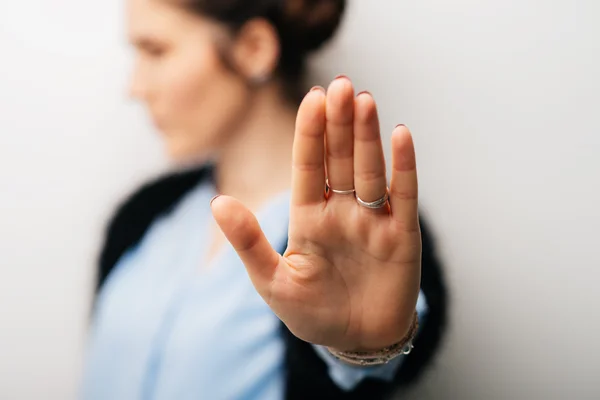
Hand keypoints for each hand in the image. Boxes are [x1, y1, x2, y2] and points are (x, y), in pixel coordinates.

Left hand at [210, 77, 420, 350]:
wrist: (355, 341)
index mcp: (308, 215)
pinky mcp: (402, 234)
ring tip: (364, 100)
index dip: (310, 133)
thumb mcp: (272, 281)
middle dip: (339, 123)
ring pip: (370, 169)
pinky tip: (401, 136)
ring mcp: (372, 219)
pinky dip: (404, 166)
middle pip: (340, 158)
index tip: (312, 98)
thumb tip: (217, 203)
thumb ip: (248, 242)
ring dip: (367, 136)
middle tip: (340, 85)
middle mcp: (341, 209)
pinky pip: (404, 194)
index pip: (308, 165)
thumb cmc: (311, 312)